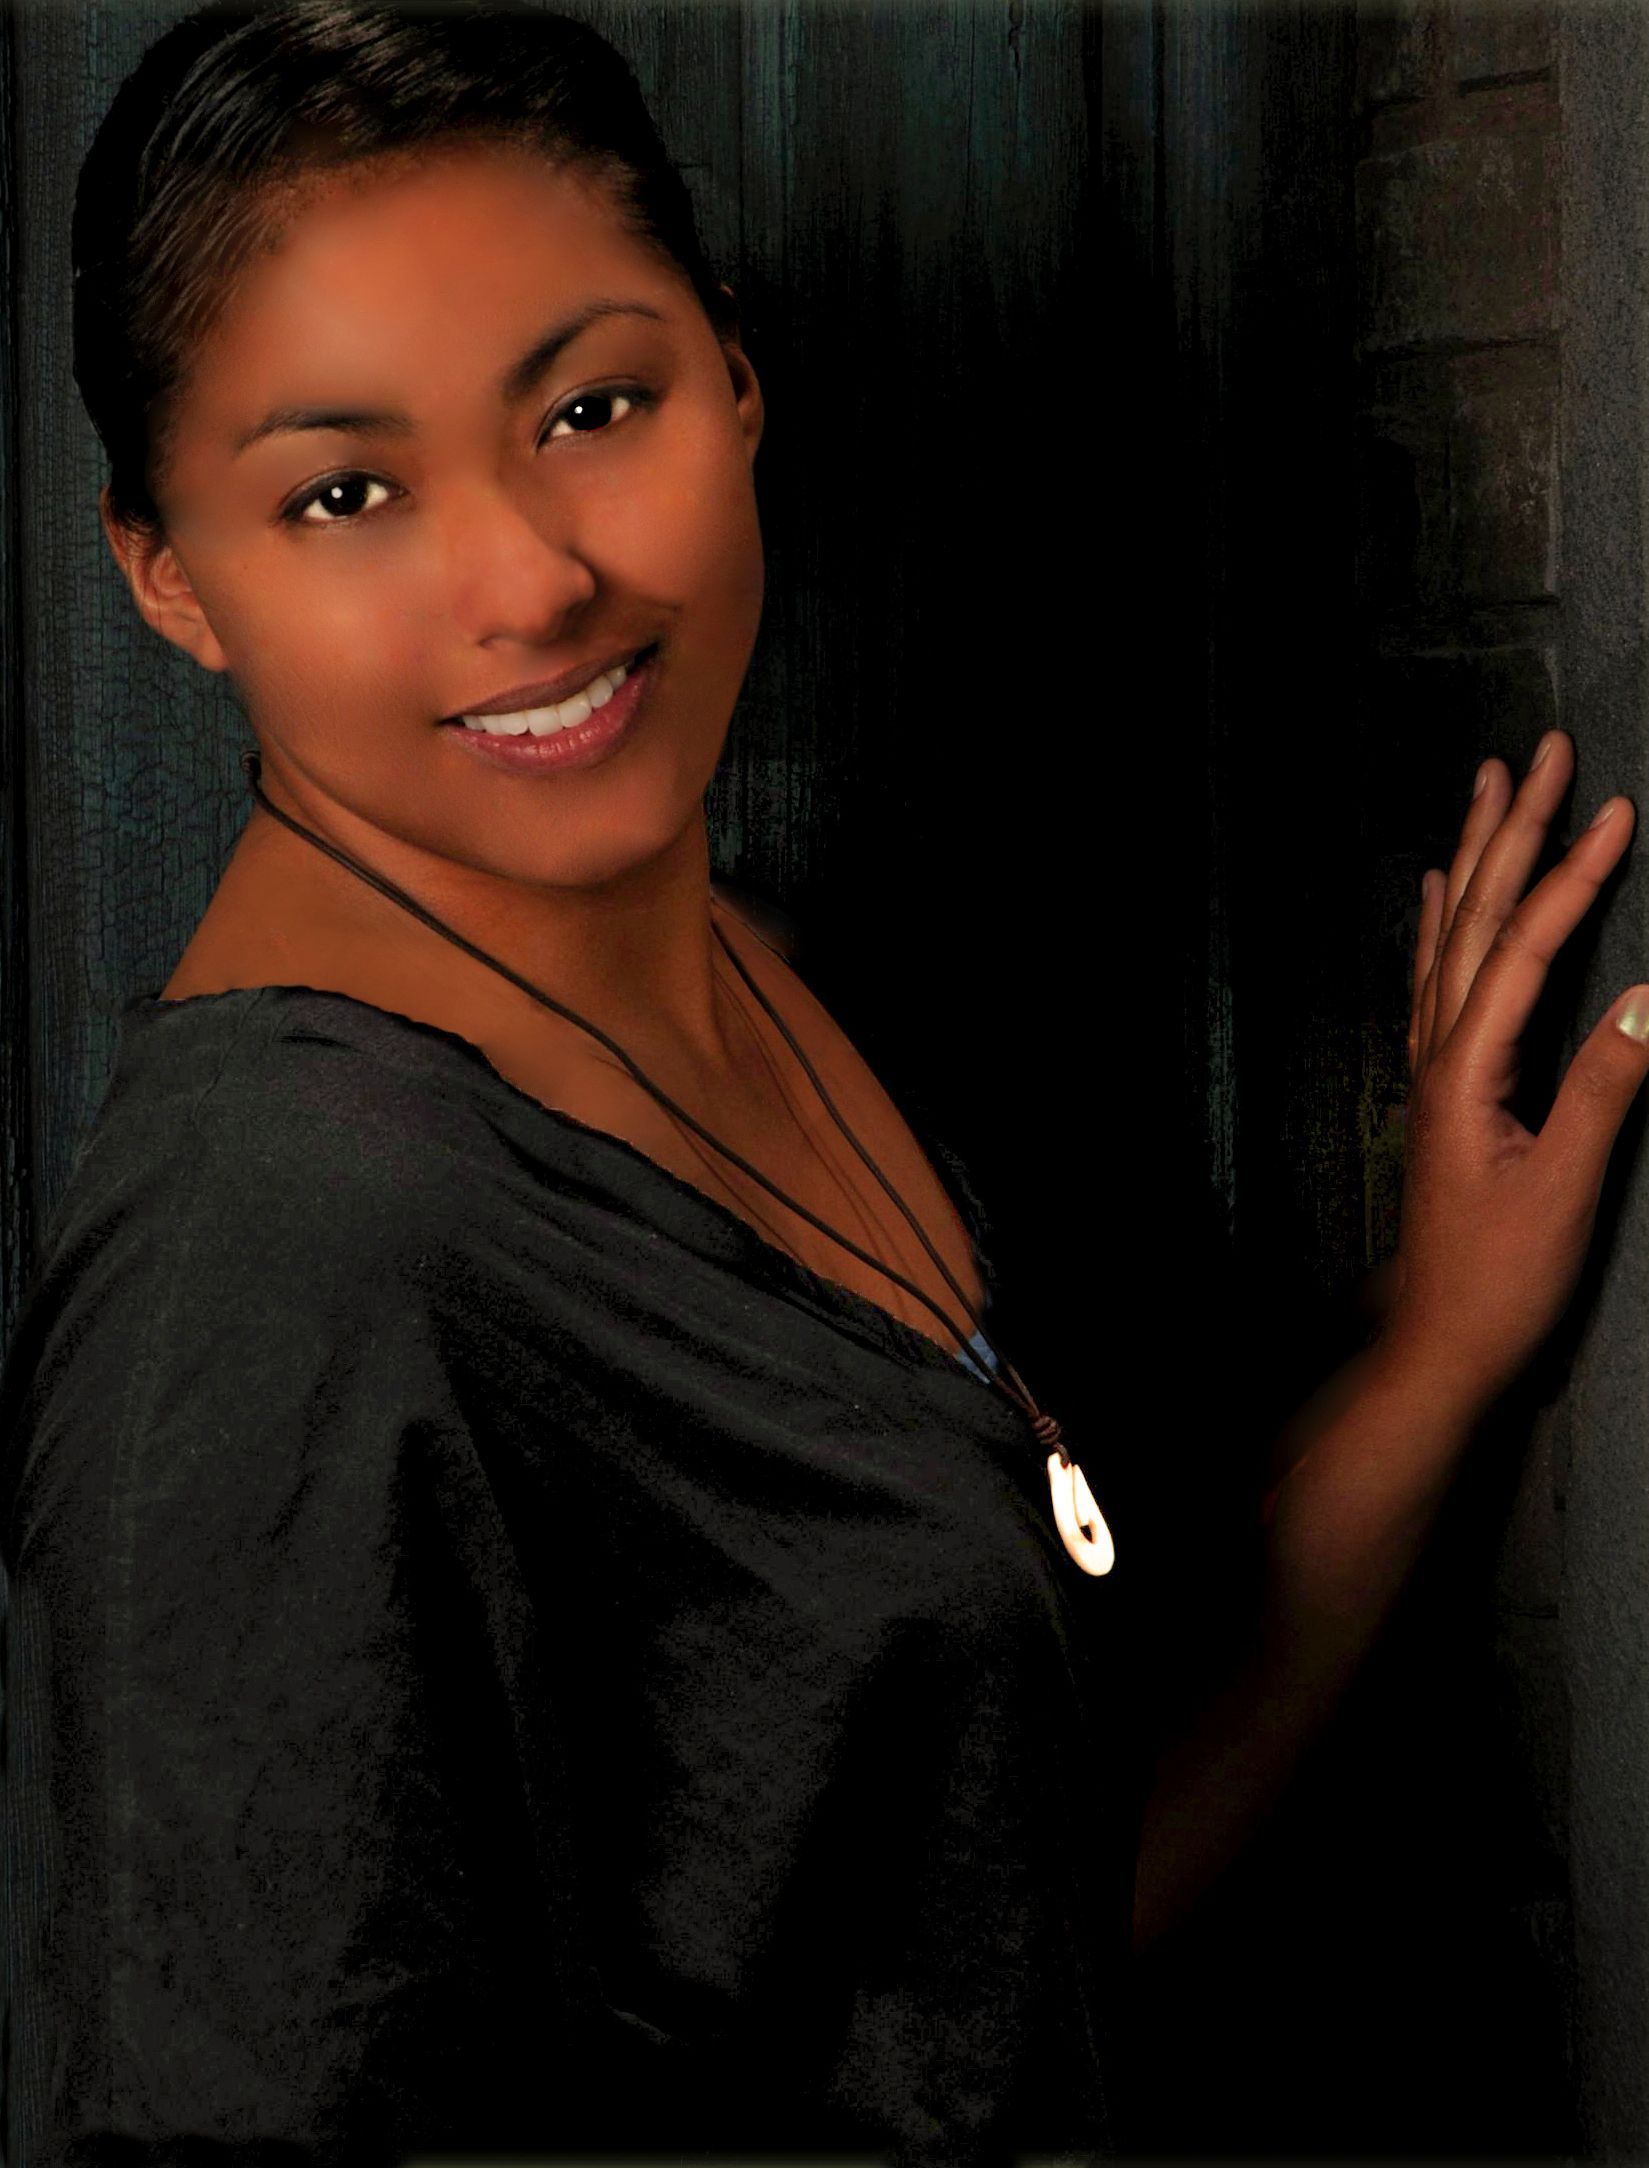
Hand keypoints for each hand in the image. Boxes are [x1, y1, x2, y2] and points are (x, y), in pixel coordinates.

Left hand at [1383, 729, 1648, 1411]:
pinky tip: (1442, 886)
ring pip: (1451, 938)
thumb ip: (1606, 1089)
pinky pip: (1435, 978)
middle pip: (1477, 921)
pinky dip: (1443, 920)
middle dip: (1513, 831)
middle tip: (1541, 751)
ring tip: (1488, 782)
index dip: (1573, 879)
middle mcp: (1438, 1054)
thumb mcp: (1567, 1187)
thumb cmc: (1501, 1278)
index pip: (1524, 952)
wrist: (1440, 1344)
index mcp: (1466, 1070)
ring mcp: (1434, 1067)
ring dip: (1476, 855)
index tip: (1615, 813)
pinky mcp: (1443, 1086)